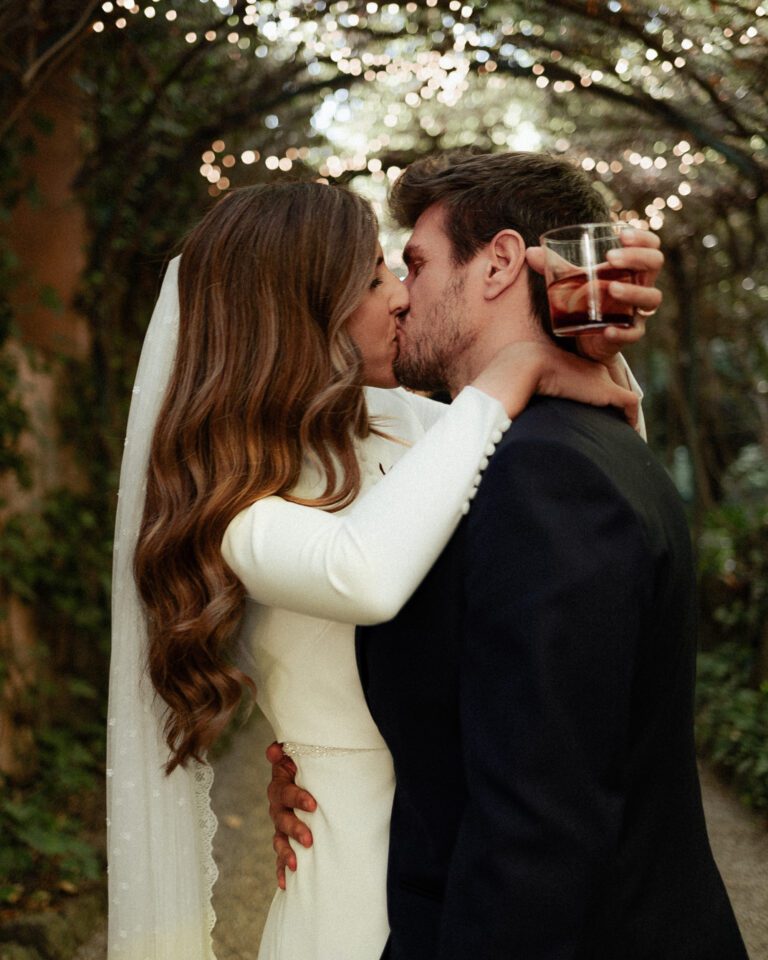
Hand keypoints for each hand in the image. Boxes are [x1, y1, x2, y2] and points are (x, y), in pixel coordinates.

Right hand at [266, 741, 316, 888]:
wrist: (302, 775)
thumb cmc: (304, 764)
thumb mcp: (296, 755)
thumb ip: (284, 752)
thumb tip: (274, 750)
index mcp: (280, 786)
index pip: (286, 793)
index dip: (298, 798)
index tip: (313, 805)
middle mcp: (276, 807)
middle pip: (281, 819)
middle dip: (294, 830)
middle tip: (309, 839)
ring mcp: (279, 825)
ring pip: (279, 840)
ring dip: (285, 853)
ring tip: (296, 864)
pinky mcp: (284, 839)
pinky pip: (279, 856)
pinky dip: (281, 870)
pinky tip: (285, 883)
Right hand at [472, 340, 638, 427]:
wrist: (521, 367)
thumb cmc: (512, 383)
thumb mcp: (524, 393)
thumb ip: (526, 403)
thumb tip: (509, 424)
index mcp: (571, 370)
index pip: (591, 386)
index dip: (598, 405)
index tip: (599, 426)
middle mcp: (589, 372)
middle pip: (611, 392)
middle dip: (617, 414)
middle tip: (621, 438)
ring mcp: (600, 380)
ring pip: (623, 399)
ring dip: (627, 421)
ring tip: (631, 443)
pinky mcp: (608, 391)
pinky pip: (630, 406)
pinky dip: (633, 422)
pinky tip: (633, 439)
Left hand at [527, 227, 662, 364]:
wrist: (586, 340)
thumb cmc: (586, 301)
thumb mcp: (572, 281)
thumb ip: (554, 266)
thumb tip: (530, 252)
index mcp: (631, 268)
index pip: (650, 246)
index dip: (642, 238)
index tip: (621, 234)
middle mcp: (640, 286)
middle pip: (654, 264)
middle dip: (636, 257)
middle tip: (610, 258)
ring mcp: (637, 311)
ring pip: (651, 298)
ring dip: (633, 292)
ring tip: (610, 289)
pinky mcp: (629, 334)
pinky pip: (634, 333)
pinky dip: (622, 332)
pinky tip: (607, 330)